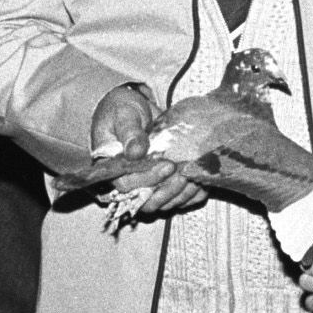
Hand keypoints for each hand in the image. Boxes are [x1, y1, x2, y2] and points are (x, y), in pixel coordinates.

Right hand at [90, 81, 203, 216]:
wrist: (135, 108)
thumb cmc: (123, 110)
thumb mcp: (124, 114)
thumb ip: (129, 131)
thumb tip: (135, 152)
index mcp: (112, 168)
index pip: (127, 184)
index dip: (149, 178)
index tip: (168, 165)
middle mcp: (128, 182)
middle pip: (147, 202)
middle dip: (168, 191)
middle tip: (184, 174)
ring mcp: (147, 185)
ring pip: (164, 203)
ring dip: (181, 194)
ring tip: (194, 176)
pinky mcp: (163, 184)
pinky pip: (177, 199)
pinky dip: (191, 195)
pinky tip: (200, 182)